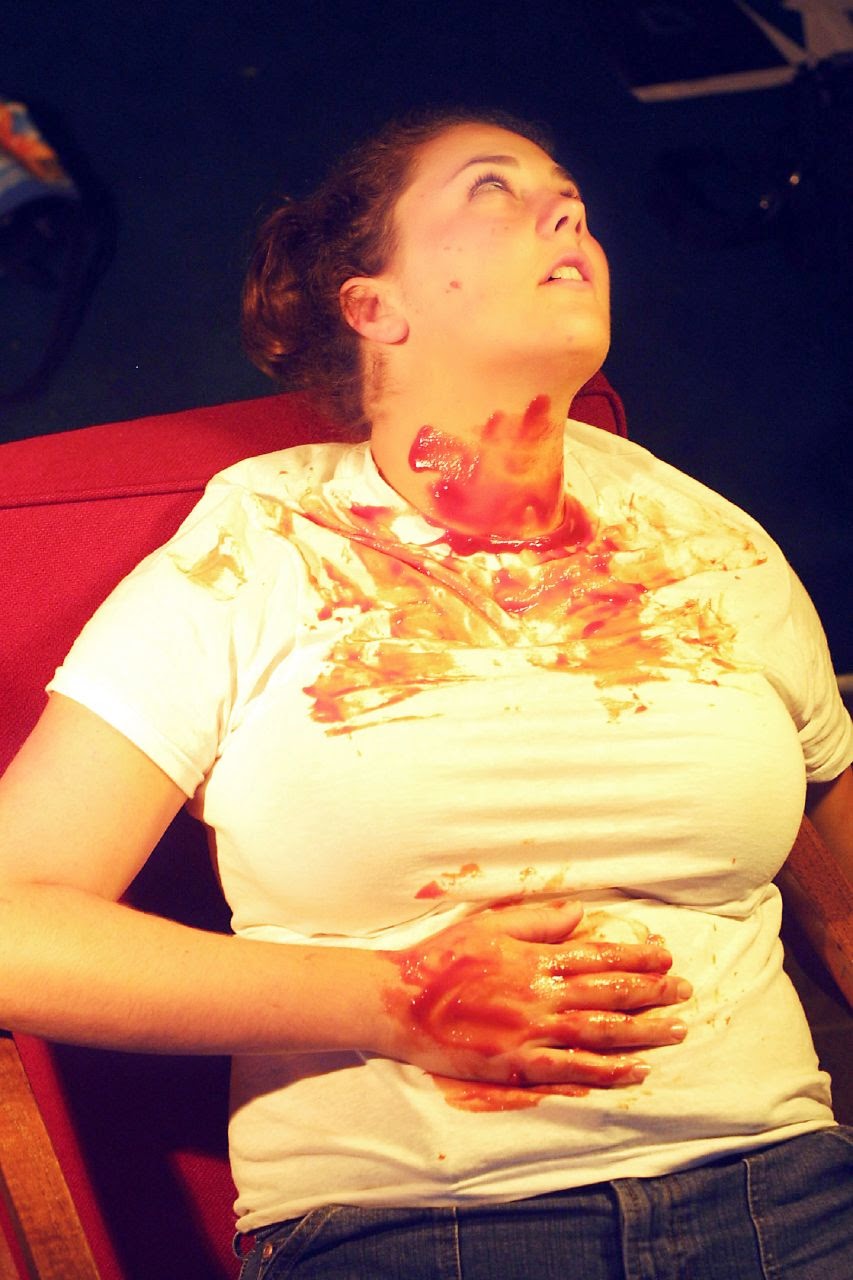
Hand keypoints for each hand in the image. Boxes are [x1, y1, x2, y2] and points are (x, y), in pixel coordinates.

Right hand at [379, 900, 690, 1087]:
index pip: (599, 955)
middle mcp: (541, 994)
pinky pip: (573, 1070)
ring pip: (601, 1032)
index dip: (637, 955)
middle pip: (609, 993)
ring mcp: (532, 1032)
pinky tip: (635, 1071)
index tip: (666, 954)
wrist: (402, 1001)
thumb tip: (579, 914)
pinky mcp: (519, 1064)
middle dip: (653, 991)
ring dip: (643, 1031)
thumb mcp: (489, 924)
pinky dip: (608, 1071)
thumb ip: (537, 920)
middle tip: (685, 991)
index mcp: (535, 957)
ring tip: (676, 1029)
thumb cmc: (443, 958)